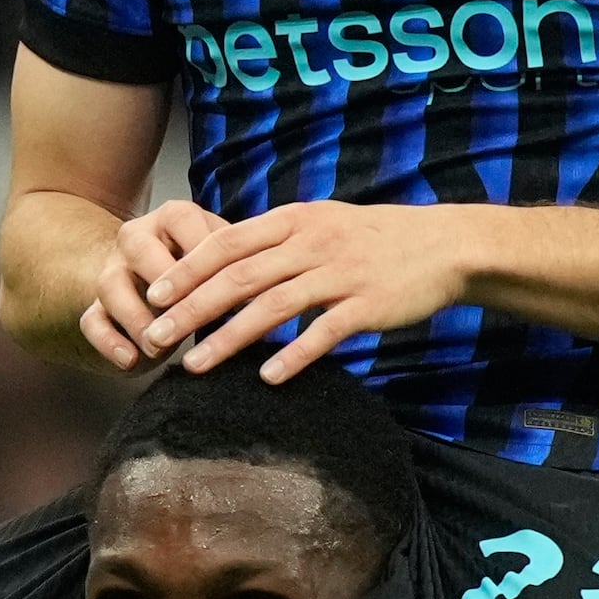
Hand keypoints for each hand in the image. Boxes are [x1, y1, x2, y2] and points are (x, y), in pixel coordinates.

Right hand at [76, 198, 230, 367]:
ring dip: (137, 319)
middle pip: (141, 252)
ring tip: (161, 347)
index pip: (185, 225)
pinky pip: (91, 321)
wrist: (147, 274)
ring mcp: (111, 271)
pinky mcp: (95, 305)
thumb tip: (270, 293)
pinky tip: (132, 361)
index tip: (235, 290)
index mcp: (173, 217)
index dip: (207, 256)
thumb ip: (238, 264)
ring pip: (111, 286)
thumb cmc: (201, 264)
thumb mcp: (223, 253)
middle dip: (167, 288)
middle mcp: (136, 238)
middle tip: (190, 320)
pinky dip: (109, 343)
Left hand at [137, 199, 482, 380]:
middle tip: (156, 337)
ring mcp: (342, 274)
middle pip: (239, 277)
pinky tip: (268, 377)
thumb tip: (227, 259)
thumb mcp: (324, 223)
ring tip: (195, 365)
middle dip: (191, 309)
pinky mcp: (369, 304)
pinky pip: (324, 332)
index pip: (227, 242)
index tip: (152, 295)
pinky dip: (294, 355)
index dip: (187, 270)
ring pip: (273, 307)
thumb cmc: (379, 238)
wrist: (446, 245)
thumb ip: (278, 240)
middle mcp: (313, 244)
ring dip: (228, 338)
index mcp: (297, 221)